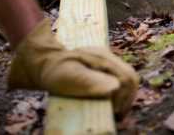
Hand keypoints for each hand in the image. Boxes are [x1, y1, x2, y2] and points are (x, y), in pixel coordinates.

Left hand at [8, 19, 138, 114]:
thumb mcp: (66, 76)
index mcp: (103, 57)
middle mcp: (108, 58)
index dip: (125, 98)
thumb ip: (87, 81)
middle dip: (127, 100)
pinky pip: (119, 82)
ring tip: (114, 114)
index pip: (127, 77)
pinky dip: (119, 96)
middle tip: (116, 116)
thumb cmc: (52, 69)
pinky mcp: (102, 70)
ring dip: (124, 99)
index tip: (114, 113)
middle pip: (131, 78)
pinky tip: (110, 106)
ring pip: (127, 81)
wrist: (42, 60)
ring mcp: (106, 62)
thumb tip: (114, 88)